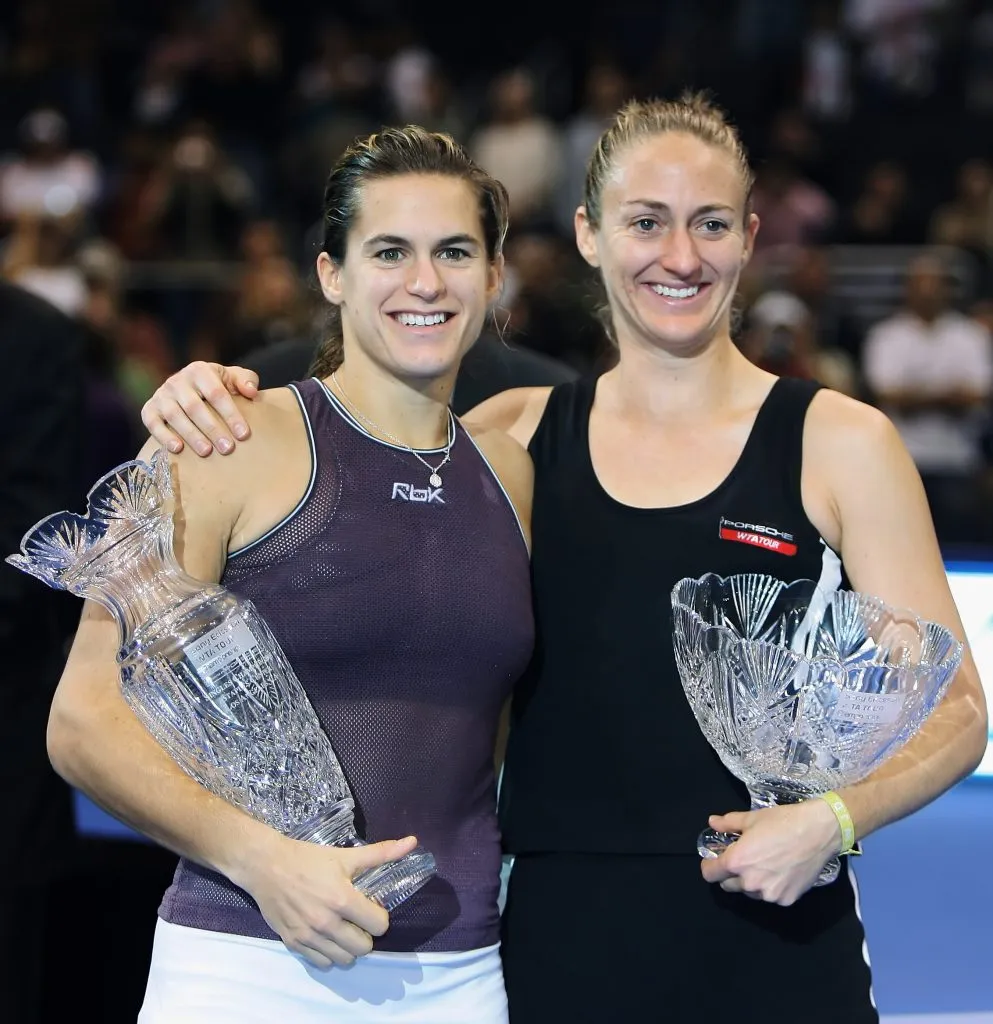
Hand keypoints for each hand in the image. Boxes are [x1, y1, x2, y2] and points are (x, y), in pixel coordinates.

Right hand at [141, 361, 259, 455]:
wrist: (189, 388)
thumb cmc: (217, 386)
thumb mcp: (233, 378)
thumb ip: (246, 380)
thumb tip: (252, 392)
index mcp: (200, 371)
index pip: (217, 394)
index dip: (231, 414)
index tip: (244, 434)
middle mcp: (177, 381)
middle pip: (195, 407)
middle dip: (212, 429)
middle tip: (228, 449)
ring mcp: (161, 395)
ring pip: (174, 416)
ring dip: (191, 435)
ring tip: (207, 452)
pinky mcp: (149, 408)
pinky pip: (152, 422)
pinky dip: (163, 436)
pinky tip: (178, 449)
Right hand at [237, 832, 419, 967]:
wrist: (266, 866)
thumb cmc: (308, 859)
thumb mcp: (345, 855)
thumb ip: (381, 853)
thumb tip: (412, 843)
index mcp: (342, 900)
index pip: (379, 925)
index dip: (379, 916)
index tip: (371, 907)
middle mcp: (326, 923)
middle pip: (364, 947)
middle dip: (366, 934)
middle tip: (358, 919)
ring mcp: (309, 936)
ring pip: (344, 960)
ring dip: (348, 947)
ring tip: (343, 929)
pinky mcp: (294, 943)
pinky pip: (322, 963)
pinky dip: (329, 954)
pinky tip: (326, 937)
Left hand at [700, 799, 842, 905]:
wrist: (818, 832)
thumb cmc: (782, 822)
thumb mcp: (751, 818)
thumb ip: (728, 823)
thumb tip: (712, 822)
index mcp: (737, 862)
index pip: (710, 875)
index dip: (709, 866)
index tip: (715, 860)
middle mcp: (750, 883)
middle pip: (728, 885)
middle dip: (730, 874)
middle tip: (743, 860)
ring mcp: (769, 894)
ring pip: (750, 892)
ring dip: (751, 882)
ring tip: (764, 864)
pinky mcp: (786, 900)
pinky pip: (771, 896)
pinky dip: (771, 887)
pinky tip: (780, 872)